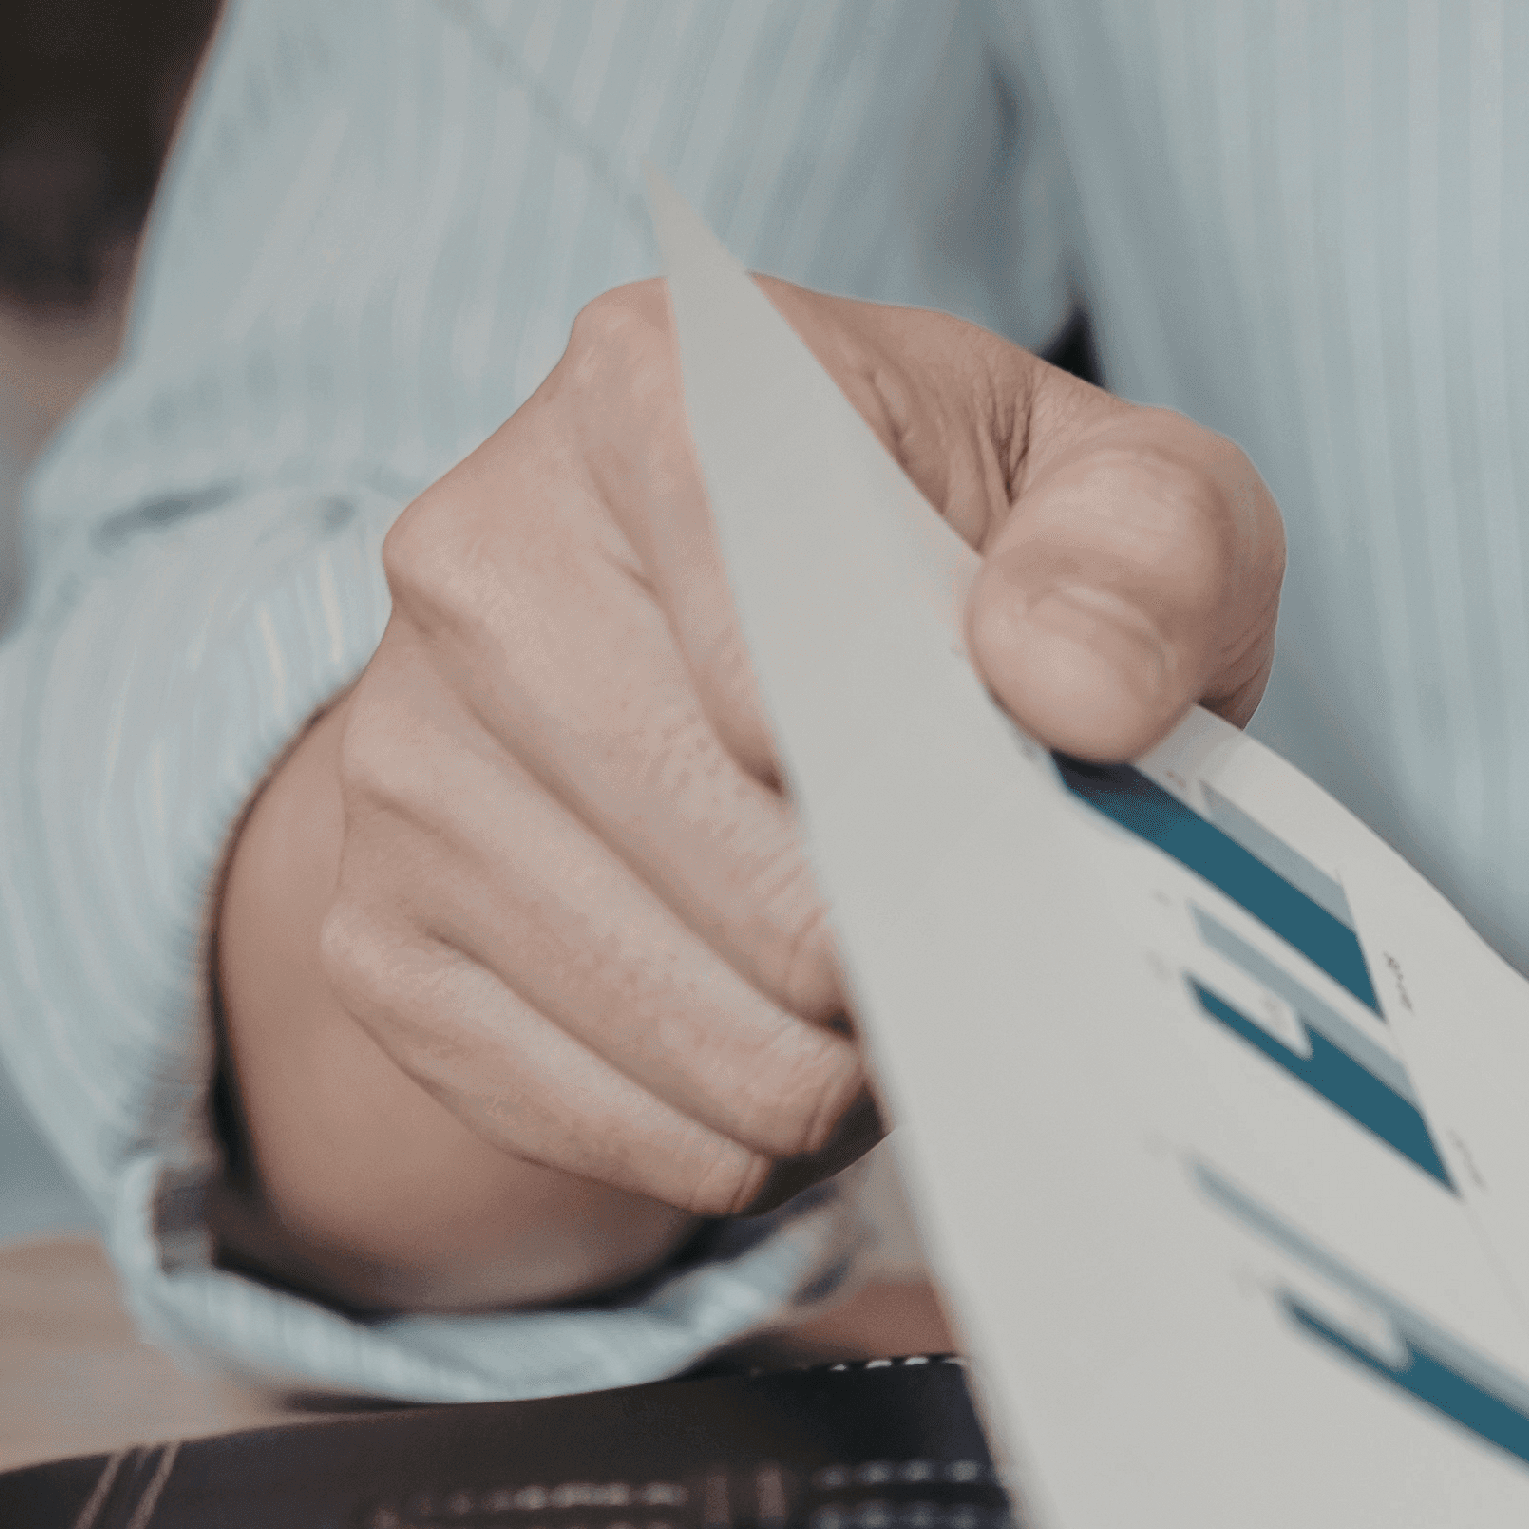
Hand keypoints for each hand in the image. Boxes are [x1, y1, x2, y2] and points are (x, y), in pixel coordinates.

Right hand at [215, 279, 1282, 1309]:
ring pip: (712, 1038)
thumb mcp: (1138, 506)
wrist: (772, 665)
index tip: (1001, 794)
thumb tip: (1066, 682)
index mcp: (656, 393)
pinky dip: (764, 1135)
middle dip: (931, 950)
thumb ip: (1149, 555)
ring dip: (865, 1065)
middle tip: (1003, 918)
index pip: (793, 642)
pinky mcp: (380, 940)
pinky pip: (633, 1133)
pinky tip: (808, 1039)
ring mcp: (404, 760)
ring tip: (919, 972)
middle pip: (768, 888)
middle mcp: (480, 559)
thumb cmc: (984, 571)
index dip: (928, 774)